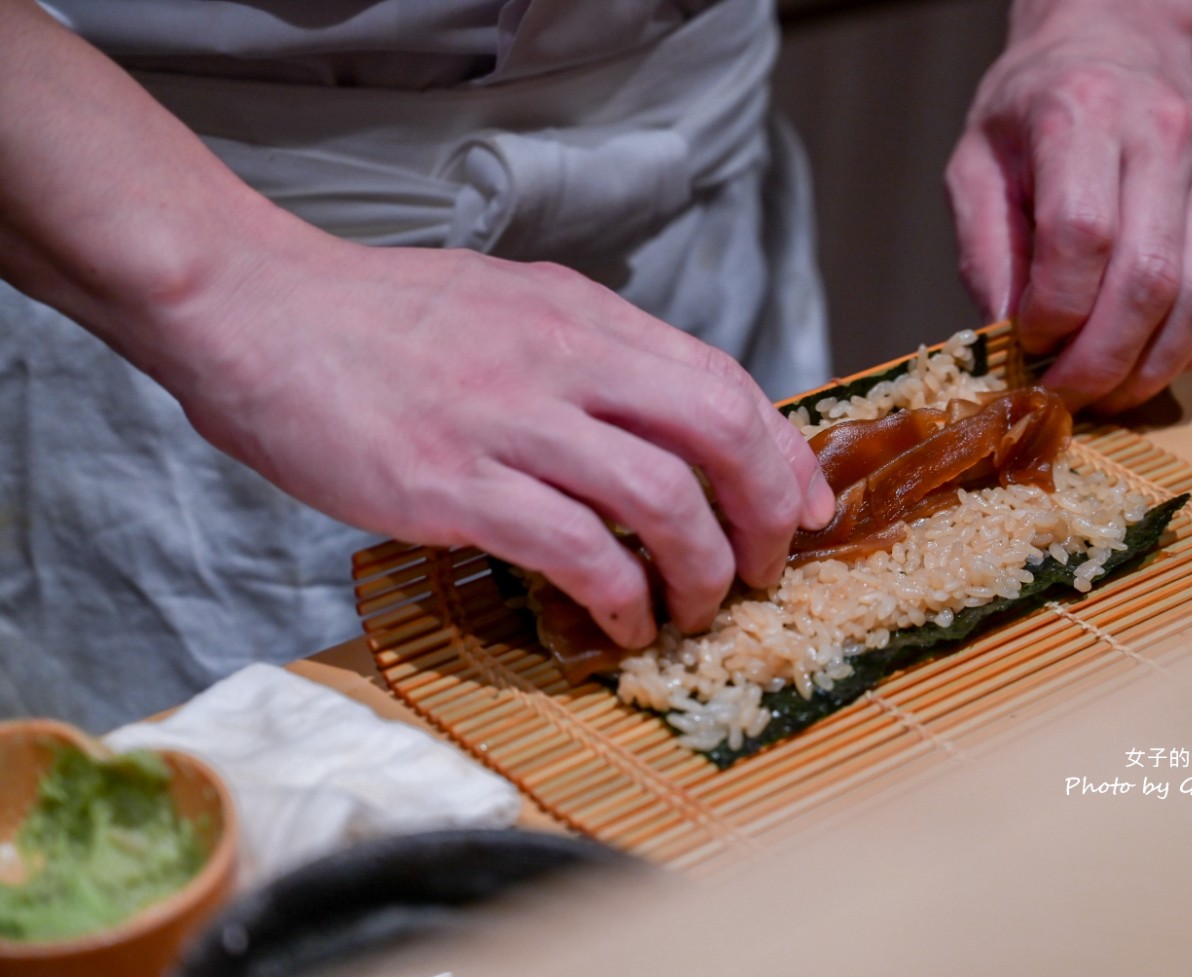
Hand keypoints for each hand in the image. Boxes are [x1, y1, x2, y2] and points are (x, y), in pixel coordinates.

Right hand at [165, 229, 834, 648]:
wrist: (252, 309)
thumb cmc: (377, 320)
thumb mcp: (509, 308)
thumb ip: (589, 357)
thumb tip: (666, 424)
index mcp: (584, 316)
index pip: (723, 381)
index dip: (781, 455)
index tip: (804, 511)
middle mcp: (563, 359)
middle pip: (718, 435)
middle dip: (765, 516)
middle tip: (762, 571)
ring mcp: (509, 420)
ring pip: (662, 500)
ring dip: (700, 571)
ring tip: (692, 609)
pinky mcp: (451, 483)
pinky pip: (575, 550)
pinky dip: (619, 597)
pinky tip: (618, 624)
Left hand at [945, 0, 1191, 411]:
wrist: (1112, 44)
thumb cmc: (1030, 112)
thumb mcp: (976, 166)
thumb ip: (984, 253)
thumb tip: (1004, 345)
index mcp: (1082, 115)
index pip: (1083, 234)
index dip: (1055, 310)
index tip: (1027, 345)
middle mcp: (1162, 137)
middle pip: (1149, 278)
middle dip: (1102, 361)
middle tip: (1063, 400)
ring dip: (1153, 368)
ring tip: (1106, 394)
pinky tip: (1149, 364)